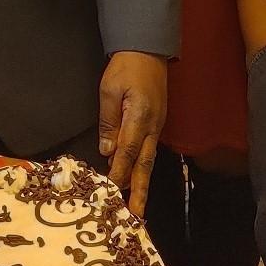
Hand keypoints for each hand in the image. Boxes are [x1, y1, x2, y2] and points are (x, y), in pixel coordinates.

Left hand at [98, 51, 167, 217]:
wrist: (147, 50)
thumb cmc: (126, 67)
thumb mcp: (109, 90)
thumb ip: (109, 121)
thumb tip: (108, 151)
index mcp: (140, 117)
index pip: (128, 151)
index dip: (119, 173)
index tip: (111, 191)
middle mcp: (152, 125)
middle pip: (144, 164)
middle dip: (139, 190)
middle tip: (136, 214)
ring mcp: (156, 124)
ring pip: (148, 159)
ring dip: (141, 182)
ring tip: (136, 205)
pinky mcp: (156, 122)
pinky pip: (148, 149)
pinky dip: (142, 166)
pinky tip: (135, 177)